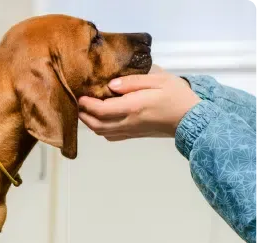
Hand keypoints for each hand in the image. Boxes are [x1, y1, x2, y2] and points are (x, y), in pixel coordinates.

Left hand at [78, 65, 200, 140]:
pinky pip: (111, 136)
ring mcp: (130, 131)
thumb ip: (133, 82)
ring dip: (89, 123)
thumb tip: (111, 85)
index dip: (86, 104)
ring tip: (84, 110)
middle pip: (96, 124)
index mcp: (133, 108)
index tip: (79, 95)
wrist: (191, 119)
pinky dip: (100, 129)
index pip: (101, 109)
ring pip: (102, 132)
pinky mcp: (134, 135)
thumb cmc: (177, 96)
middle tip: (77, 103)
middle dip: (83, 115)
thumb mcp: (158, 80)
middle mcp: (128, 122)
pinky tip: (100, 119)